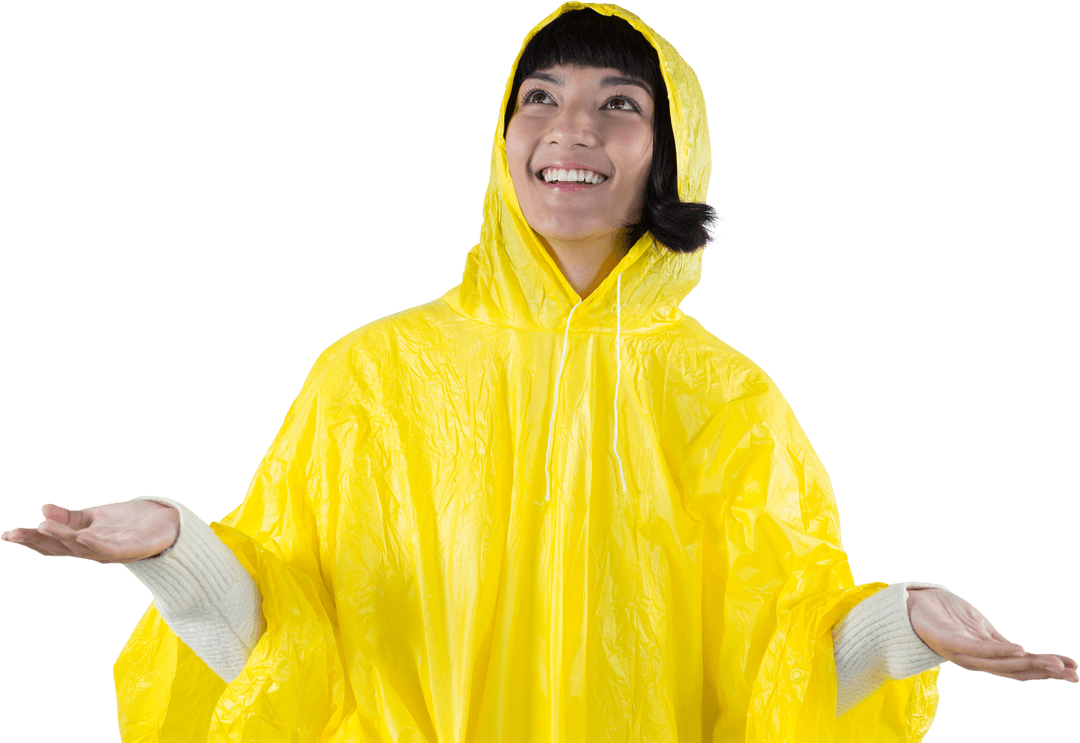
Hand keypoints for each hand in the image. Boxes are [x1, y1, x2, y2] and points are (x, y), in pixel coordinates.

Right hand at [1, 500, 179, 563]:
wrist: (167, 523)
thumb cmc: (130, 523)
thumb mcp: (95, 517)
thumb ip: (70, 517)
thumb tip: (43, 509)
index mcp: (83, 543)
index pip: (52, 544)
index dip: (30, 540)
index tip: (7, 534)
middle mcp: (94, 551)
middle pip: (61, 547)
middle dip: (37, 541)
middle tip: (13, 533)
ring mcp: (112, 552)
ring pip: (81, 548)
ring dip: (62, 539)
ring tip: (41, 528)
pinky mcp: (132, 550)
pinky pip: (110, 550)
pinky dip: (94, 545)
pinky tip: (81, 536)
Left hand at [907, 587, 1078, 682]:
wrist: (913, 603)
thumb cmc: (946, 617)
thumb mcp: (980, 629)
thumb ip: (999, 643)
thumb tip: (1025, 653)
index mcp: (985, 657)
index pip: (1021, 668)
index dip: (1047, 671)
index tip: (1074, 670)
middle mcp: (975, 660)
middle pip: (1016, 671)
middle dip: (1045, 672)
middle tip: (1072, 673)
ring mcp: (962, 653)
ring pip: (1001, 663)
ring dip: (1029, 663)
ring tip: (1054, 663)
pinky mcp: (949, 642)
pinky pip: (978, 649)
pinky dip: (999, 651)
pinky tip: (1019, 649)